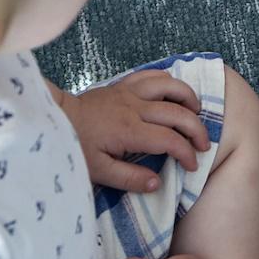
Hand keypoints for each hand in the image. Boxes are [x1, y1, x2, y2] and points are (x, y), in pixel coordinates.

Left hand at [58, 71, 210, 191]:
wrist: (54, 118)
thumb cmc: (75, 146)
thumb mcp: (98, 171)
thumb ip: (129, 178)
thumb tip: (158, 183)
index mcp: (129, 131)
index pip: (169, 140)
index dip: (187, 153)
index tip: (192, 165)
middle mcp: (134, 108)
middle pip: (178, 113)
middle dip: (197, 129)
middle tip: (204, 145)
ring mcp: (129, 92)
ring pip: (170, 86)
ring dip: (189, 98)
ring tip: (196, 113)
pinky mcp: (123, 84)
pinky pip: (152, 74)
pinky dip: (169, 81)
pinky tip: (174, 93)